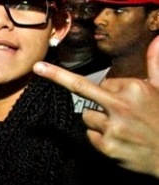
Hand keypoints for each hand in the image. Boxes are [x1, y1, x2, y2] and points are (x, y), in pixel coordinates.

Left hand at [33, 35, 158, 177]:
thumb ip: (156, 63)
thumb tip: (157, 38)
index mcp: (134, 89)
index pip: (103, 82)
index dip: (109, 89)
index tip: (113, 94)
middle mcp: (120, 106)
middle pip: (82, 90)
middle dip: (58, 77)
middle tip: (38, 67)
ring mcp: (112, 127)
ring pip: (87, 116)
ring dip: (98, 120)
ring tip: (122, 128)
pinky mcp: (106, 146)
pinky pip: (89, 135)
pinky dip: (100, 137)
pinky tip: (119, 140)